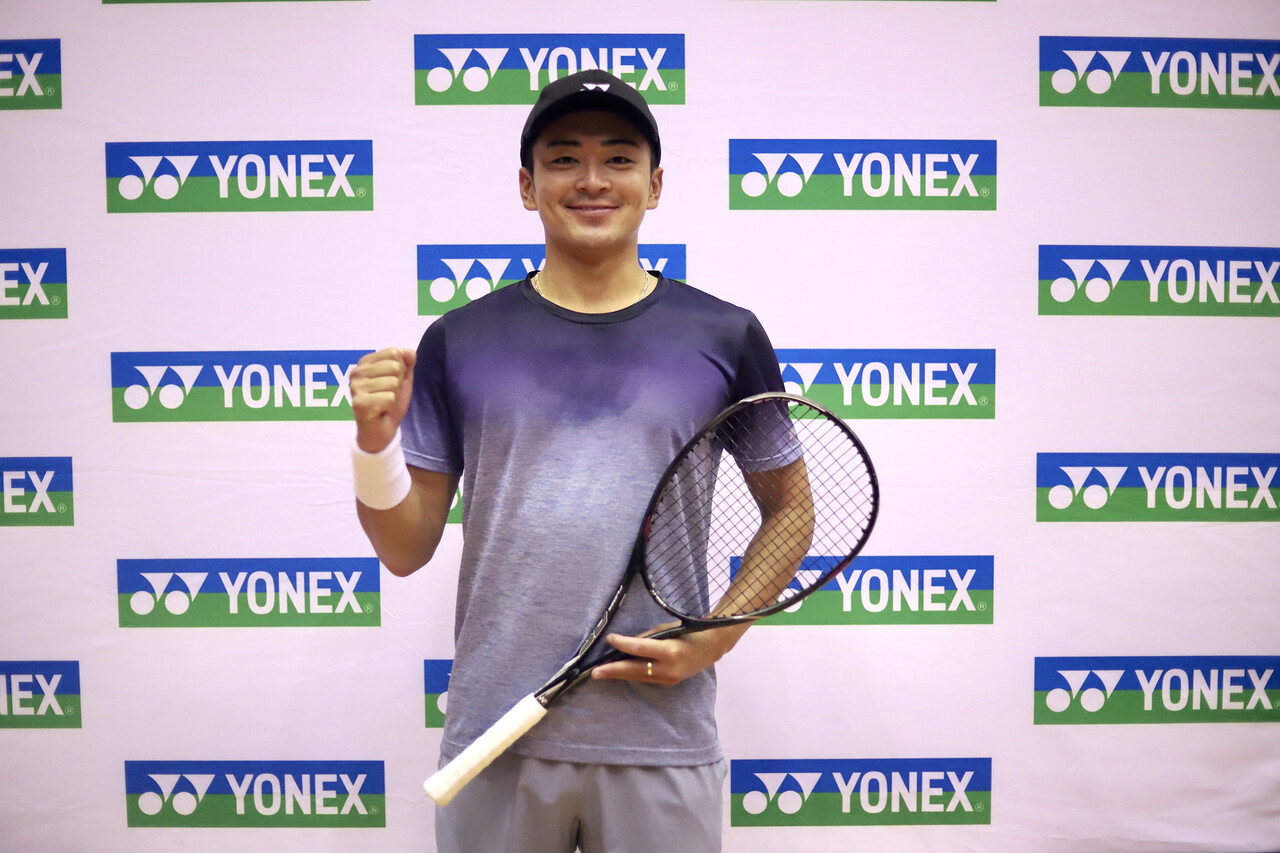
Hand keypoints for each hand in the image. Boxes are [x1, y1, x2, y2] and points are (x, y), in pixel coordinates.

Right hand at [350, 347, 415, 453]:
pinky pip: (389, 398)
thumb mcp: (403, 379)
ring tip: (383, 402)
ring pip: (393, 383)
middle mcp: (356, 372)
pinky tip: (380, 411)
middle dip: (398, 383)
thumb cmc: (390, 402)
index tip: (391, 382)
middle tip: (388, 394)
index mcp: (365, 362)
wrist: (382, 430)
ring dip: (393, 396)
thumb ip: (407, 362)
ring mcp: (356, 388)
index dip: (401, 369)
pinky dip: (389, 406)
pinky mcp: (359, 403)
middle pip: (394, 366)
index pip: (394, 352)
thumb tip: (407, 350)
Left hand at [591, 623, 750, 685]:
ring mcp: (669, 679)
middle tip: (595, 672)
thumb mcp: (668, 629)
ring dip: (620, 674)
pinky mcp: (669, 683)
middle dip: (613, 670)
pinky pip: (647, 678)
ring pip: (639, 677)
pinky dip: (633, 674)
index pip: (640, 649)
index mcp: (669, 651)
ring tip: (602, 673)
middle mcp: (668, 668)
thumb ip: (648, 637)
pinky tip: (620, 672)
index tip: (610, 639)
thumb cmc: (689, 632)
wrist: (712, 648)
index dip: (623, 644)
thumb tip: (627, 644)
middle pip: (635, 670)